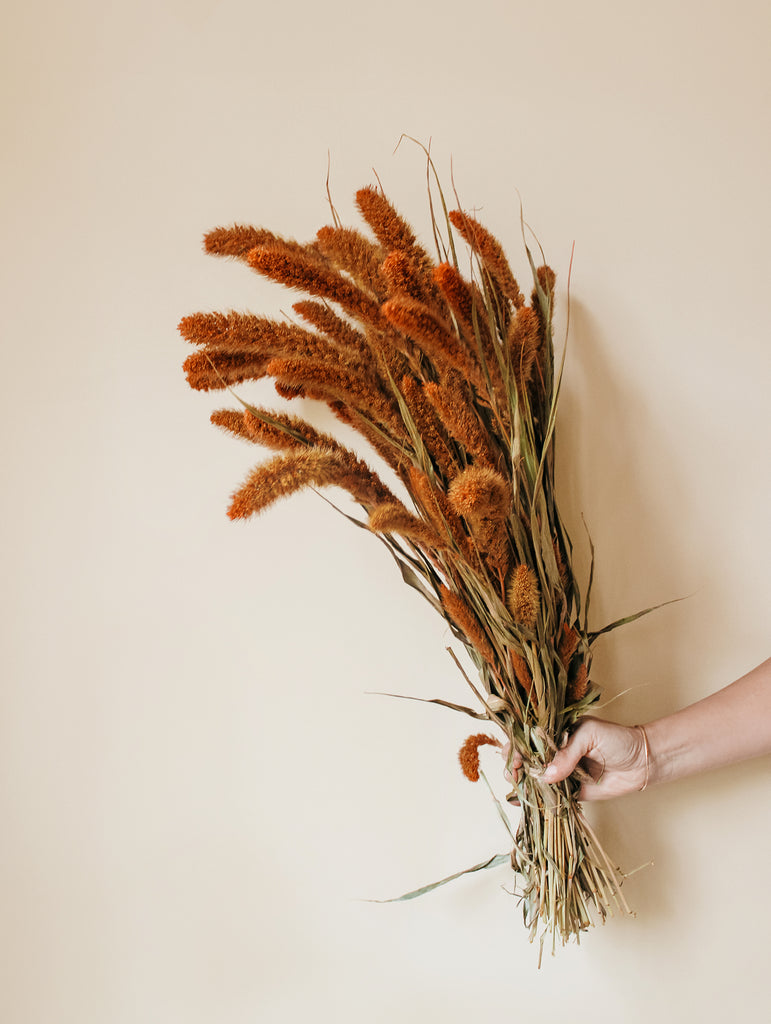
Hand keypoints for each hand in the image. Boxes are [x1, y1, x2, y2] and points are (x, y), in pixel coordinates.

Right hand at [504, 717, 648, 800]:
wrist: (643, 762)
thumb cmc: (618, 739)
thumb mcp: (590, 735)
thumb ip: (567, 753)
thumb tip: (546, 775)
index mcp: (557, 733)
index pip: (529, 739)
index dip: (516, 747)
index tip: (513, 758)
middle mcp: (556, 753)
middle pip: (527, 760)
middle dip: (515, 766)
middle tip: (514, 774)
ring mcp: (562, 773)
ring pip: (535, 779)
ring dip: (523, 784)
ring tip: (517, 787)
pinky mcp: (571, 791)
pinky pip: (550, 796)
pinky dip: (535, 799)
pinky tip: (519, 802)